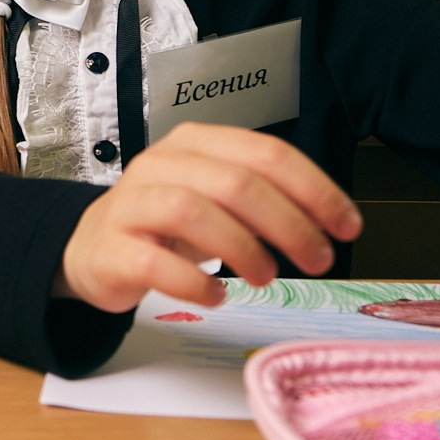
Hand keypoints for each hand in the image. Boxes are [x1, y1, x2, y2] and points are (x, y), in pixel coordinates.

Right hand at [57, 123, 360, 314]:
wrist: (92, 248)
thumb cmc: (165, 225)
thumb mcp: (215, 198)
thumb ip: (263, 199)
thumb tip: (329, 222)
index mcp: (195, 143)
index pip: (265, 154)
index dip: (314, 189)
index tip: (347, 226)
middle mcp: (160, 164)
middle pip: (235, 183)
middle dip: (290, 224)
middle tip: (319, 260)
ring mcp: (131, 204)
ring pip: (192, 212)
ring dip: (244, 248)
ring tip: (268, 277)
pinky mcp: (112, 249)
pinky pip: (155, 262)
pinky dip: (195, 283)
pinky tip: (216, 296)